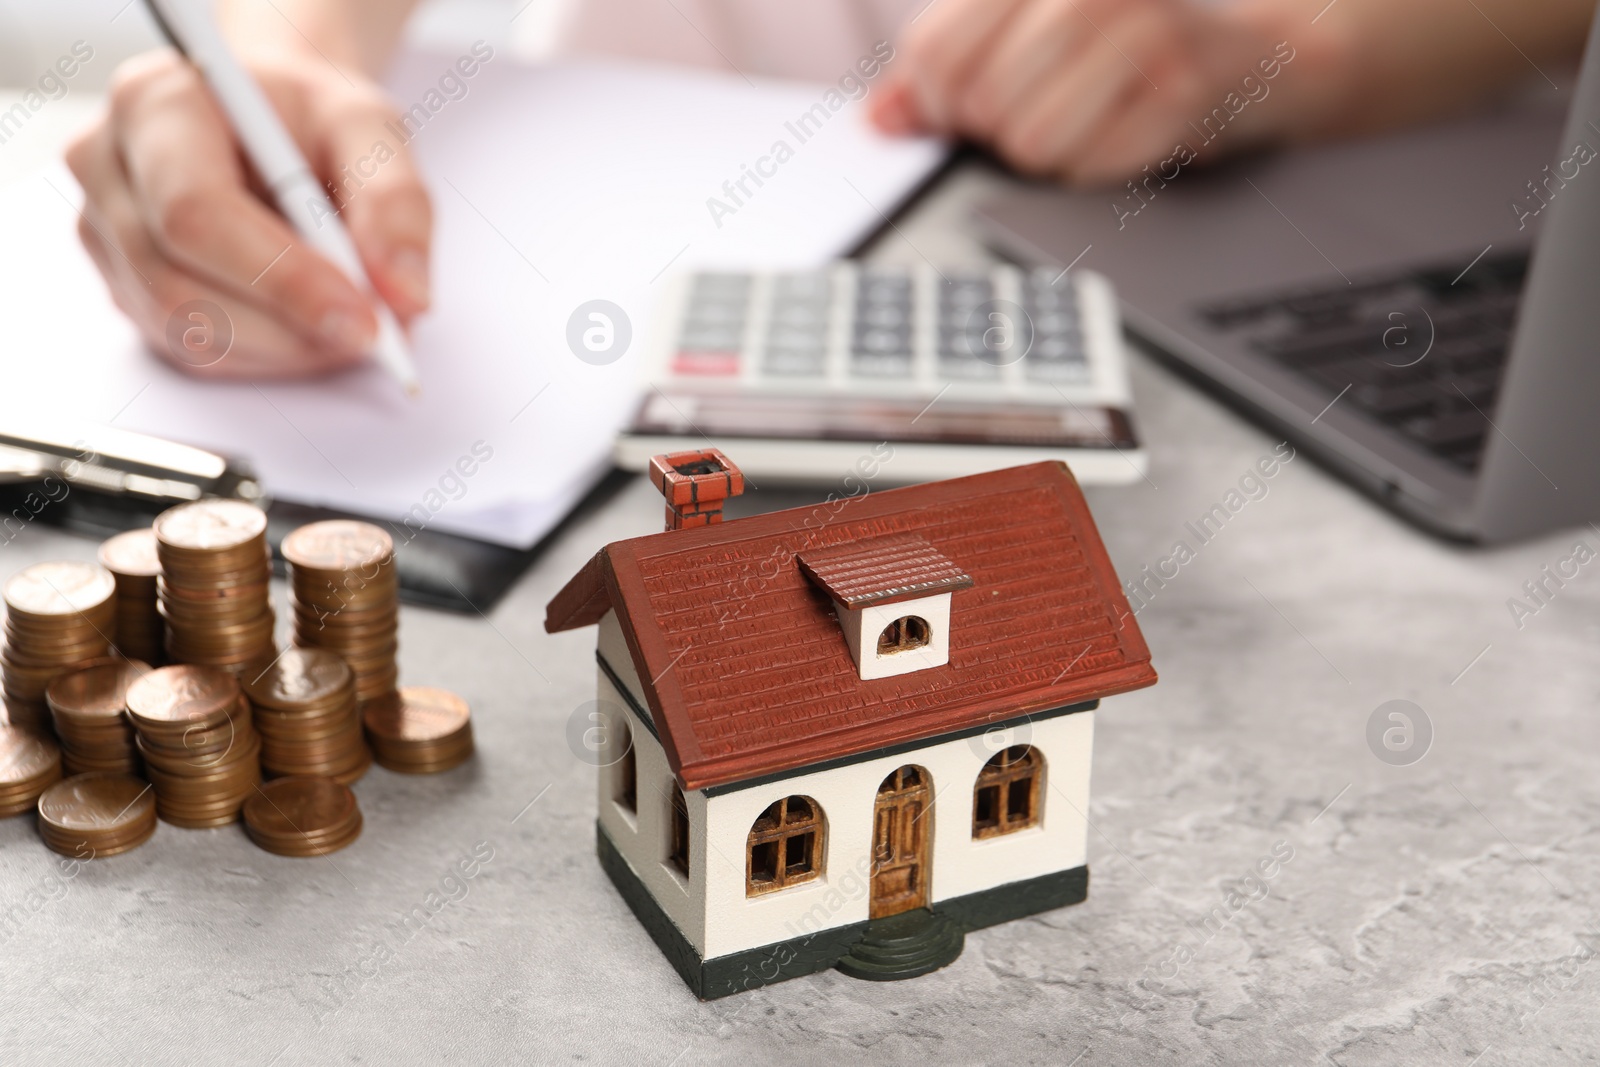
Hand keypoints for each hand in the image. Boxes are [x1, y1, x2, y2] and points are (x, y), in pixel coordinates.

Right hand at [66, 47, 431, 377]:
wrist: (273, 122)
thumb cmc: (310, 116)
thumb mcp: (371, 128)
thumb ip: (396, 202)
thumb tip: (406, 296)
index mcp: (155, 106)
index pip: (196, 213)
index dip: (283, 279)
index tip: (362, 320)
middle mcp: (111, 171)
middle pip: (180, 286)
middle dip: (291, 327)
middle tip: (374, 333)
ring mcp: (107, 237)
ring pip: (187, 333)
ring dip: (286, 349)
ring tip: (353, 324)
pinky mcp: (128, 289)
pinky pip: (194, 351)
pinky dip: (268, 355)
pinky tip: (311, 328)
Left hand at [871, 0, 1295, 184]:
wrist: (1247, 54)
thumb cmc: (1120, 48)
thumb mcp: (1021, 39)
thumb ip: (944, 71)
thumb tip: (882, 117)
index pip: (934, 56)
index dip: (935, 106)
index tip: (960, 113)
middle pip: (980, 107)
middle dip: (997, 133)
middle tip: (1042, 113)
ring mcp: (1140, 33)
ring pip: (1029, 144)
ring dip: (1049, 155)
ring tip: (1085, 122)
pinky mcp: (1180, 89)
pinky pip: (1088, 168)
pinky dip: (1097, 169)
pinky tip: (1124, 136)